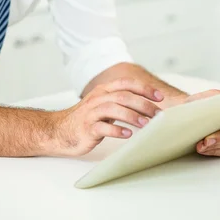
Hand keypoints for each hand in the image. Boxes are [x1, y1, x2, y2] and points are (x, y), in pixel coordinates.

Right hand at [49, 77, 163, 156]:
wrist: (59, 131)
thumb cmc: (87, 120)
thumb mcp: (103, 106)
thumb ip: (120, 103)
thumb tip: (148, 107)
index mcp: (103, 90)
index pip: (126, 83)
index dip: (144, 88)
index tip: (160, 97)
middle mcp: (98, 98)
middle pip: (123, 96)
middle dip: (143, 104)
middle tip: (158, 114)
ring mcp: (91, 112)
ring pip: (114, 109)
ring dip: (132, 116)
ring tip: (147, 124)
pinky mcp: (87, 128)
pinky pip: (102, 127)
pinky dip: (116, 131)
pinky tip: (128, 135)